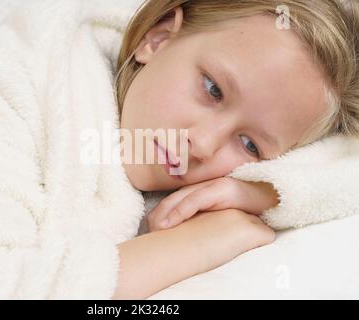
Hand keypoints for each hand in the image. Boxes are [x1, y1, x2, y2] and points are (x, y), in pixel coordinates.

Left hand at [147, 177, 279, 231]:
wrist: (271, 197)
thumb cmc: (244, 207)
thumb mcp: (217, 213)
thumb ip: (201, 216)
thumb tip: (182, 231)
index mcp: (200, 190)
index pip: (172, 200)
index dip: (159, 213)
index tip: (150, 227)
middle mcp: (204, 185)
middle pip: (173, 198)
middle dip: (159, 215)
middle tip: (149, 230)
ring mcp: (213, 185)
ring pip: (181, 198)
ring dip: (166, 214)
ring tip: (156, 228)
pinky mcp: (224, 188)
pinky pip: (197, 199)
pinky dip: (182, 210)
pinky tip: (172, 222)